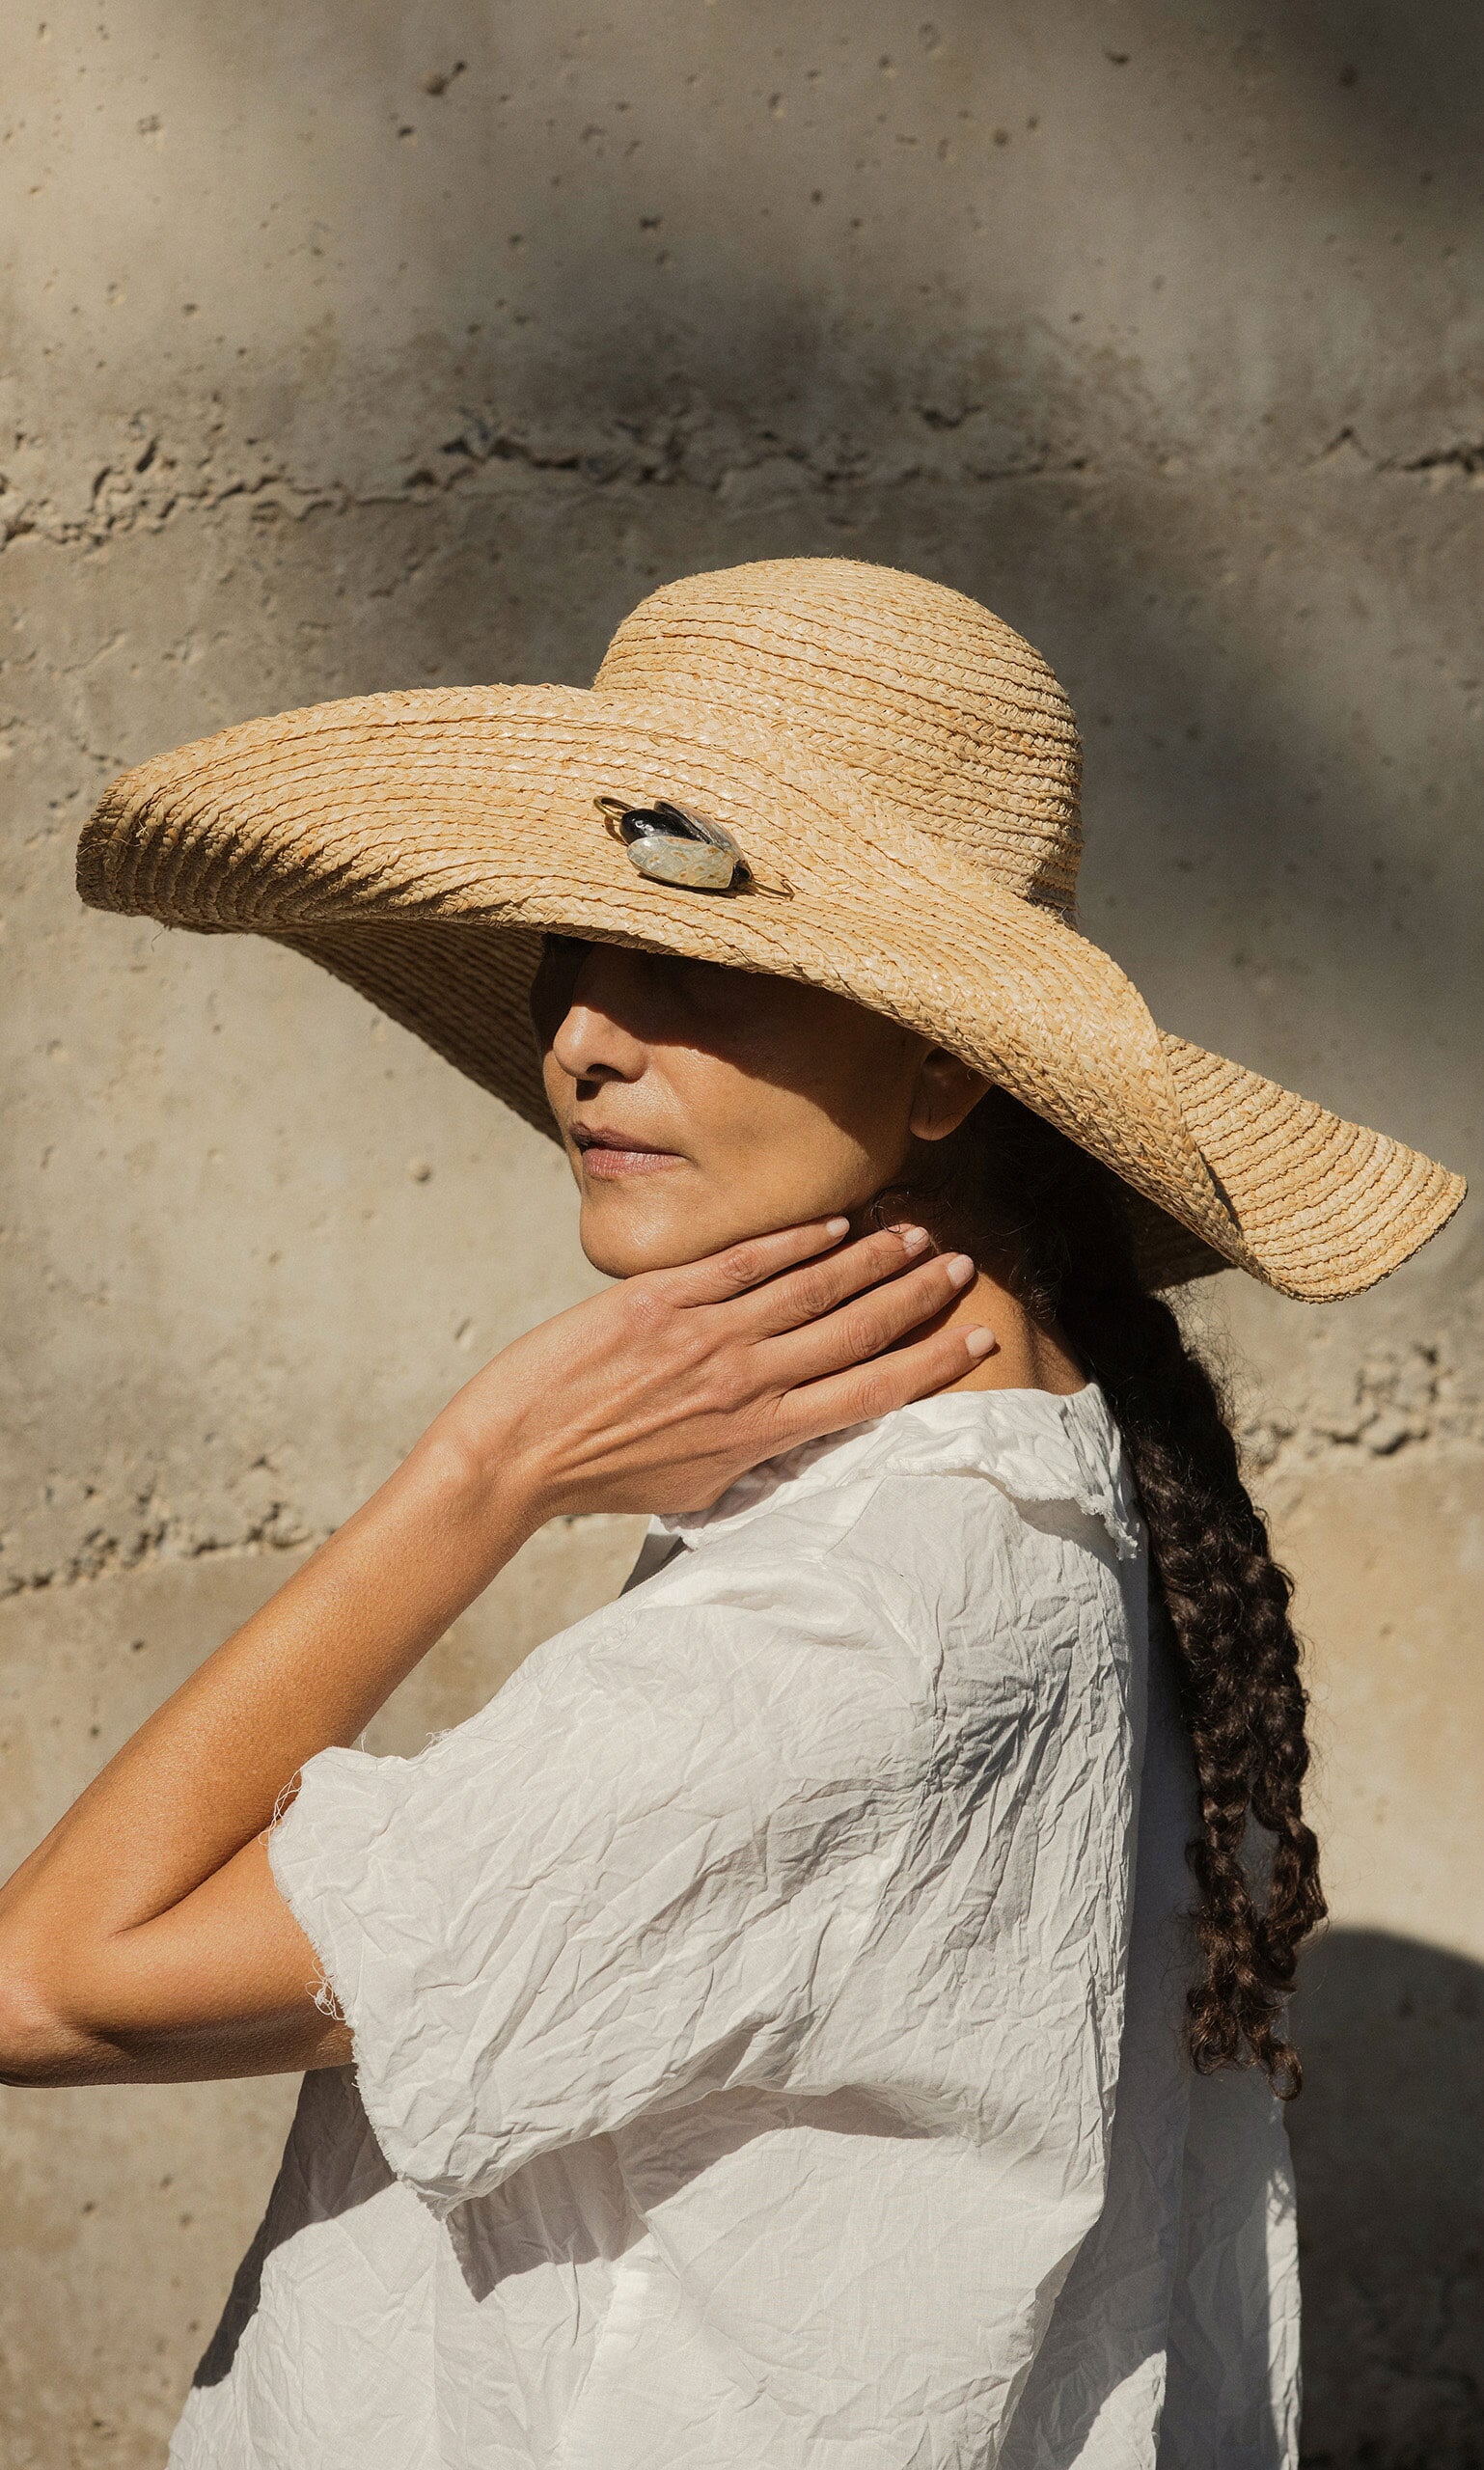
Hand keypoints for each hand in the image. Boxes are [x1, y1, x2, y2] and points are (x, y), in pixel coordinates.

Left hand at [443, 1218, 993, 1522]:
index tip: (978, 1338)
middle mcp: (747, 1381)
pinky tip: (836, 1225)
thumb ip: (751, 1457)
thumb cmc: (602, 1479)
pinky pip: (746, 1262)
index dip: (931, 1363)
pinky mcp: (662, 1298)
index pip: (869, 1392)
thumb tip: (793, 1434)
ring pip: (812, 1288)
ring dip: (873, 1258)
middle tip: (963, 1267)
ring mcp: (707, 1334)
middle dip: (918, 1297)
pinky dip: (797, 1241)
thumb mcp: (695, 1489)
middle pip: (857, 1330)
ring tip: (917, 1235)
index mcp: (761, 1436)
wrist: (516, 1454)